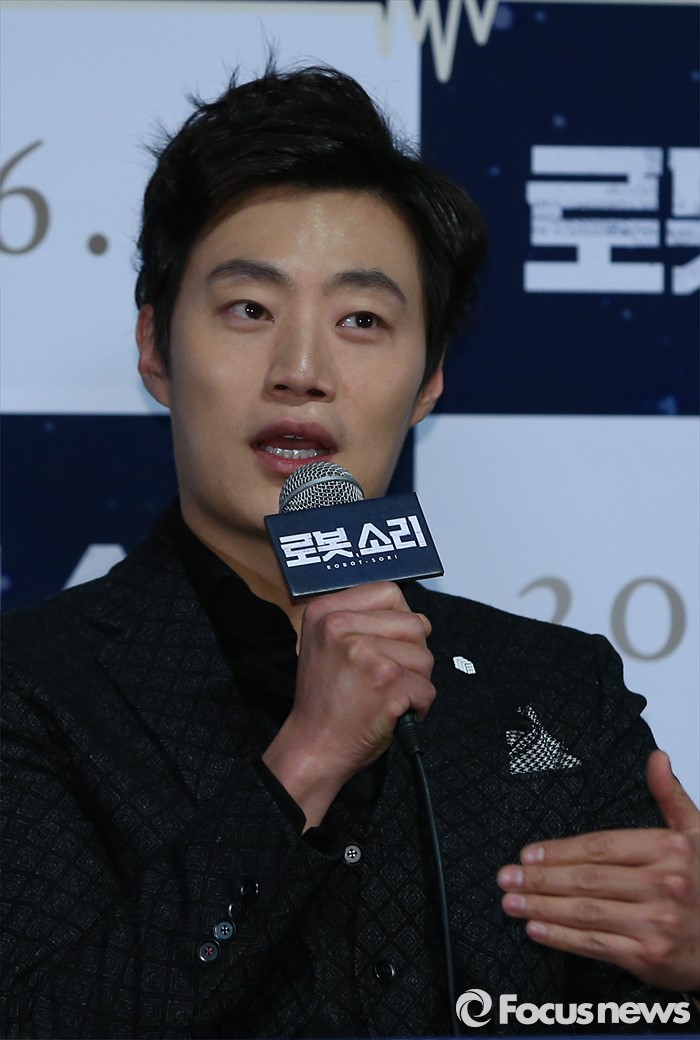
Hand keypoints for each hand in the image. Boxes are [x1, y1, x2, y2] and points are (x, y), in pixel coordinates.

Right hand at [263, 582, 434, 826]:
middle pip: (414, 624)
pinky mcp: (386, 681)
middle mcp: (340, 626)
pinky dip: (418, 706)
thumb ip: (360, 620)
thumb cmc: (326, 700)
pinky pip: (427, 688)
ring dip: (416, 681)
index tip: (385, 645)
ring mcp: (364, 653)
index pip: (389, 592)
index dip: (398, 620)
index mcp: (324, 611)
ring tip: (387, 694)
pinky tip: (392, 712)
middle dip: (411, 655)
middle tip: (386, 677)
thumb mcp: (326, 644)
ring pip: (425, 656)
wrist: (313, 747)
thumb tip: (411, 615)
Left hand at [497, 750, 699, 991]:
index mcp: (670, 850)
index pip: (601, 847)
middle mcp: (664, 886)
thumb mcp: (698, 835)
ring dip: (542, 907)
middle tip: (506, 876)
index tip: (528, 853)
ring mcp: (657, 924)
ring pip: (586, 912)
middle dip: (540, 879)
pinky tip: (536, 929)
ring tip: (511, 901)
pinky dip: (562, 939)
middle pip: (588, 879)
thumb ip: (670, 796)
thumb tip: (656, 757)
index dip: (560, 851)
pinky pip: (597, 946)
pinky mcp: (650, 958)